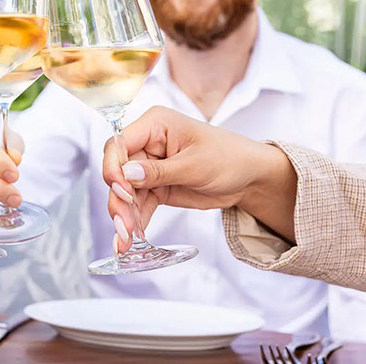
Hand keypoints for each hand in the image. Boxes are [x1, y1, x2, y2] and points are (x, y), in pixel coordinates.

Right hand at [103, 106, 296, 252]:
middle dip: (119, 199)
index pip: (120, 143)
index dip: (114, 166)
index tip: (120, 190)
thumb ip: (159, 171)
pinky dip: (135, 220)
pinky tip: (131, 238)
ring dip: (124, 215)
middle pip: (119, 171)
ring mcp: (150, 167)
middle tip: (122, 225)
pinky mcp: (155, 187)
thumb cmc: (229, 157)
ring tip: (125, 240)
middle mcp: (147, 144)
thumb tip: (126, 175)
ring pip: (125, 191)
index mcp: (155, 125)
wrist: (251, 178)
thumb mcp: (195, 164)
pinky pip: (139, 203)